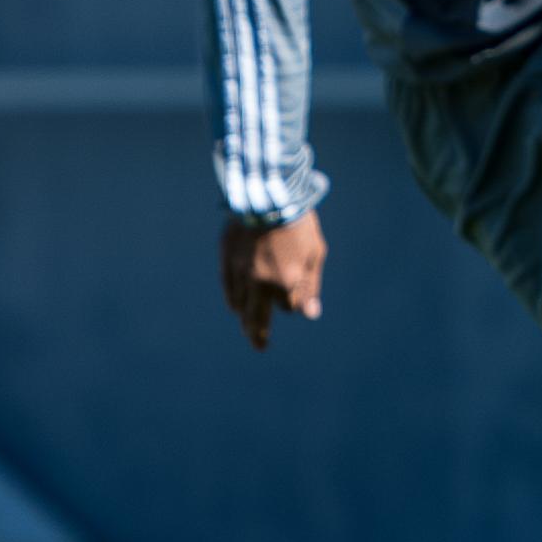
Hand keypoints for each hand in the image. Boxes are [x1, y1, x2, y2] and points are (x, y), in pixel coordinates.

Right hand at [221, 210, 325, 351]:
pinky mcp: (226, 259)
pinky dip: (234, 299)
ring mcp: (240, 271)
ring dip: (245, 318)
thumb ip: (311, 285)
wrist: (268, 193)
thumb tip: (310, 314)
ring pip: (240, 305)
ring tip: (249, 328)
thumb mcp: (315, 252)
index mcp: (286, 281)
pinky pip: (229, 289)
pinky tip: (236, 306)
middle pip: (257, 319)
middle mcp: (260, 281)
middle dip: (258, 335)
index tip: (299, 297)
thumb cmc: (299, 222)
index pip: (289, 306)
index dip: (295, 301)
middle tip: (259, 348)